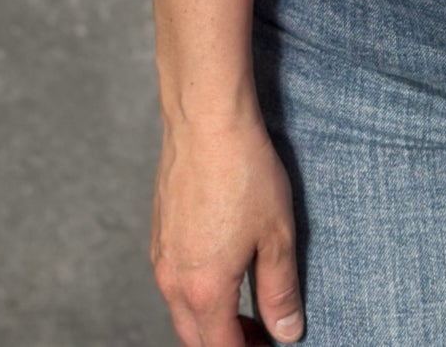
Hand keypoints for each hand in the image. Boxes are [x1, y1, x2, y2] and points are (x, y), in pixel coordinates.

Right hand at [151, 112, 302, 346]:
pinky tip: (223, 265)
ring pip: (181, 309)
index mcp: (204, 289)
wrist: (206, 120)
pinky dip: (196, 290)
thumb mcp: (276, 235)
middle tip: (261, 332)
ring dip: (209, 317)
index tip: (271, 343)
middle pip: (195, 337)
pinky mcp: (159, 232)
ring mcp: (161, 255)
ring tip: (245, 302)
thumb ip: (280, 291)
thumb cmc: (244, 172)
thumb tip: (286, 333)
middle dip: (227, 342)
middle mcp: (173, 280)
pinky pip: (173, 279)